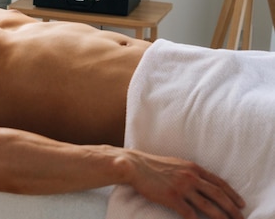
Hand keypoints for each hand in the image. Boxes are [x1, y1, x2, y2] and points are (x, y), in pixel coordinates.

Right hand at [124, 150, 244, 218]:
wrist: (135, 165)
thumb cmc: (153, 165)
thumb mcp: (176, 164)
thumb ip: (190, 171)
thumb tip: (202, 182)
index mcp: (193, 168)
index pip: (219, 182)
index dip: (232, 194)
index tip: (241, 204)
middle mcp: (191, 177)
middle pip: (218, 195)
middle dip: (232, 208)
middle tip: (241, 218)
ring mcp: (182, 187)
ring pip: (208, 206)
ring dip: (220, 217)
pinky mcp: (172, 197)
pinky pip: (189, 213)